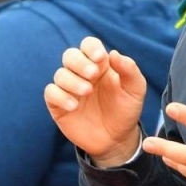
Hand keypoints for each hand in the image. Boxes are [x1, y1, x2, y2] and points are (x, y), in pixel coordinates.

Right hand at [45, 37, 148, 165]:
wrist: (116, 139)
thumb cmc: (125, 111)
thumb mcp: (135, 90)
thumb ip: (129, 70)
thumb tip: (113, 53)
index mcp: (100, 65)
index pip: (89, 45)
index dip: (91, 47)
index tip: (99, 57)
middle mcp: (82, 74)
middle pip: (70, 55)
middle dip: (79, 62)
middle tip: (93, 75)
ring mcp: (69, 89)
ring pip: (60, 74)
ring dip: (72, 81)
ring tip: (87, 92)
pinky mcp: (59, 105)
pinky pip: (51, 93)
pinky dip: (60, 96)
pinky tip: (74, 106)